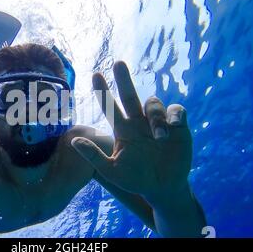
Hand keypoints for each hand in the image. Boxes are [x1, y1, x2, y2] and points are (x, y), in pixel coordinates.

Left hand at [72, 61, 191, 202]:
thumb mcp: (112, 171)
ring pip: (153, 104)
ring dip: (156, 117)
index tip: (95, 75)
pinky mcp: (178, 126)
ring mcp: (157, 122)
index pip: (110, 107)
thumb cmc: (135, 179)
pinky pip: (177, 110)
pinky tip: (175, 126)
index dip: (103, 92)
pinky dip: (175, 115)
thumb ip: (94, 156)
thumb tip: (74, 141)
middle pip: (130, 95)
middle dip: (123, 79)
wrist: (162, 187)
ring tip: (160, 138)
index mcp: (122, 130)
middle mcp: (138, 121)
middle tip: (118, 63)